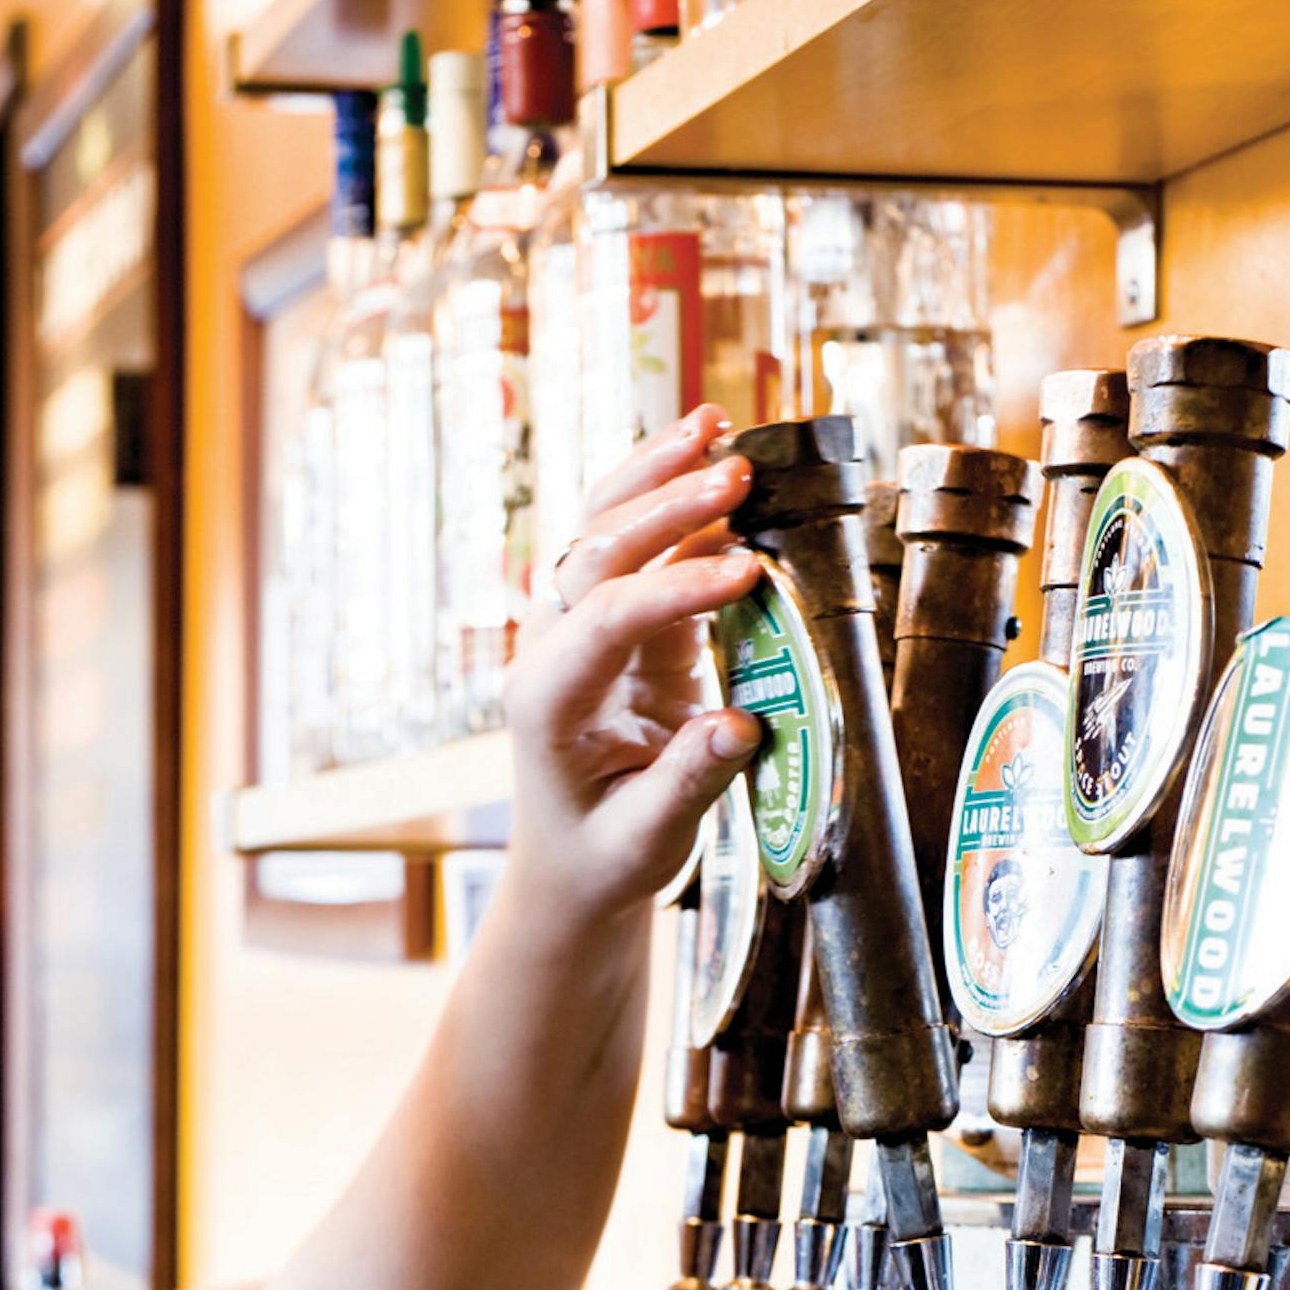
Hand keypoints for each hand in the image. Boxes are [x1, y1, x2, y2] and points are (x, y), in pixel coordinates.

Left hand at [503, 406, 763, 926]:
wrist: (573, 864)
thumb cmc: (604, 855)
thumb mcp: (645, 839)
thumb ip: (689, 782)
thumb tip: (741, 726)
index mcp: (545, 701)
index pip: (605, 619)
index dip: (676, 589)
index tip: (745, 574)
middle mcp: (551, 650)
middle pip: (596, 550)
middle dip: (666, 505)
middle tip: (736, 473)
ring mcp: (579, 629)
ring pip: (605, 528)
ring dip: (658, 475)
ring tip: (716, 425)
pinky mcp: (617, 624)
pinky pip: (638, 547)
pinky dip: (673, 501)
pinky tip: (713, 460)